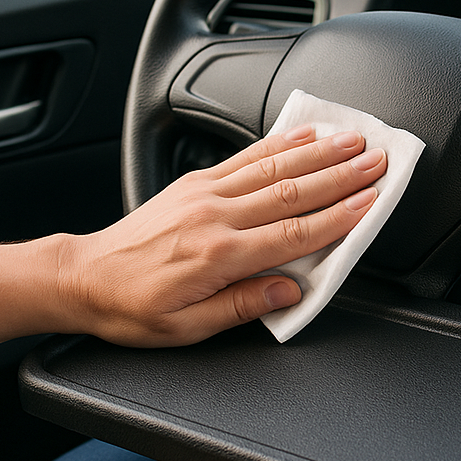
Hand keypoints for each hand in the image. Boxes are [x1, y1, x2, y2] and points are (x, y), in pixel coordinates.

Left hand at [60, 125, 386, 346]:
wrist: (82, 278)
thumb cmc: (132, 307)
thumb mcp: (187, 327)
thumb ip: (243, 306)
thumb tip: (290, 290)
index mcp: (218, 256)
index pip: (293, 234)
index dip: (338, 217)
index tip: (371, 201)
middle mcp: (215, 216)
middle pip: (292, 191)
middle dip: (341, 175)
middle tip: (378, 160)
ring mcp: (205, 193)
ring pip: (273, 167)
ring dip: (318, 152)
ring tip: (354, 140)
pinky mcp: (195, 182)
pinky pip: (244, 157)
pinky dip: (278, 143)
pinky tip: (303, 134)